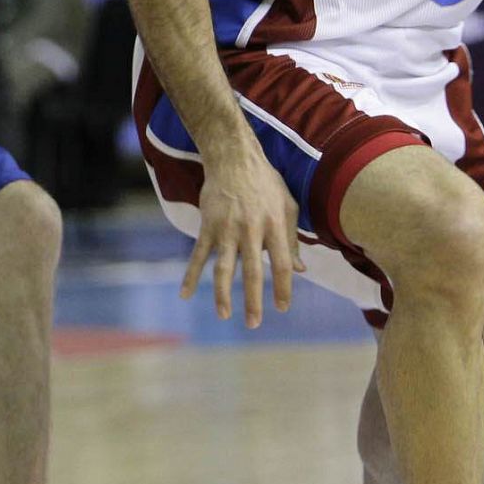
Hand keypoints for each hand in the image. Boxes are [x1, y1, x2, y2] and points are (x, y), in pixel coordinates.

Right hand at [182, 141, 303, 327]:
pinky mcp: (208, 226)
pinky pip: (198, 255)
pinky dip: (190, 275)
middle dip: (253, 301)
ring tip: (224, 315)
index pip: (281, 263)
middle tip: (253, 324)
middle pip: (252, 272)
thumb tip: (299, 270)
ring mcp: (227, 228)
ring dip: (222, 294)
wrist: (233, 158)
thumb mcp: (287, 206)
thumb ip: (292, 239)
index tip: (283, 307)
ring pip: (223, 268)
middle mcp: (251, 229)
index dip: (283, 287)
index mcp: (274, 224)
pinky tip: (184, 294)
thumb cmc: (265, 183)